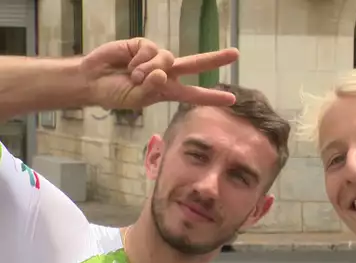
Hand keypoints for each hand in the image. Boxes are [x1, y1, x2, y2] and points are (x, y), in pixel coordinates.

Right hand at [80, 38, 237, 109]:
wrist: (93, 80)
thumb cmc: (116, 93)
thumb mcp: (137, 99)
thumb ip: (152, 89)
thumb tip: (162, 72)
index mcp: (168, 89)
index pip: (194, 93)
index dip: (211, 97)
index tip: (232, 100)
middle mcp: (166, 72)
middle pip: (196, 63)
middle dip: (215, 59)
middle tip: (236, 54)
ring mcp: (156, 57)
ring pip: (167, 59)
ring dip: (149, 70)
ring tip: (133, 77)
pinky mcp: (144, 45)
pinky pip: (151, 50)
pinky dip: (140, 60)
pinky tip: (128, 65)